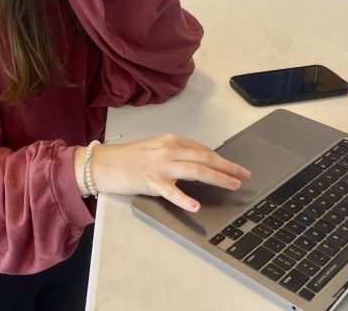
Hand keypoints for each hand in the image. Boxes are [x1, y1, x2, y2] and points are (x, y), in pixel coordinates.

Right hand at [74, 134, 251, 211]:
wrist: (103, 162)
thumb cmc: (128, 157)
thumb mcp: (155, 148)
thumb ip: (175, 152)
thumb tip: (197, 160)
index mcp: (171, 140)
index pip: (203, 149)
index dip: (221, 159)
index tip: (235, 168)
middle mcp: (169, 150)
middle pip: (205, 157)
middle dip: (227, 167)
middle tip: (244, 175)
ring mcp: (161, 165)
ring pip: (196, 170)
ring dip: (217, 178)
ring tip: (232, 186)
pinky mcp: (151, 181)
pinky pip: (171, 191)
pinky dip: (184, 199)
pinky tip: (195, 207)